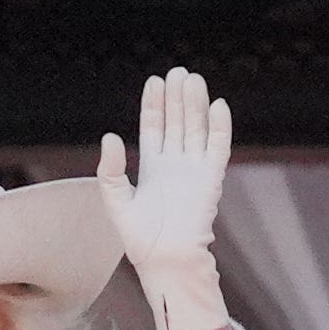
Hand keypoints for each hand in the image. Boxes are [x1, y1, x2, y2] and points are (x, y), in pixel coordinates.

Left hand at [97, 66, 230, 329]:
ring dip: (195, 105)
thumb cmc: (139, 236)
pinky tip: (217, 106)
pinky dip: (219, 127)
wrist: (164, 259)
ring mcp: (194, 169)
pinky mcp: (211, 178)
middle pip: (177, 122)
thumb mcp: (116, 199)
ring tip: (192, 79)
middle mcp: (175, 164)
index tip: (154, 81)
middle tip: (176, 71)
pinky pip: (218, 147)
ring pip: (196, 128)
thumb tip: (109, 136)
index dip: (154, 105)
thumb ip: (111, 169)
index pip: (154, 127)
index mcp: (152, 167)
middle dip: (176, 97)